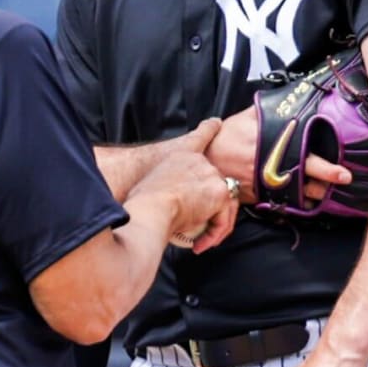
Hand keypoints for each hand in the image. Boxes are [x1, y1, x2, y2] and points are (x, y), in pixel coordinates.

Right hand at [130, 127, 238, 253]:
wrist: (152, 208)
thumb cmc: (142, 202)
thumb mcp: (151, 187)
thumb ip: (165, 189)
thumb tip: (163, 206)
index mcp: (180, 155)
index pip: (200, 137)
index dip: (210, 129)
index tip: (217, 122)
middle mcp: (199, 161)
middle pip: (217, 182)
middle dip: (213, 208)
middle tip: (202, 227)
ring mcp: (211, 175)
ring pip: (225, 202)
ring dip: (215, 225)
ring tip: (201, 240)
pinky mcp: (220, 192)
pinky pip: (224, 218)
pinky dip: (215, 233)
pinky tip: (202, 243)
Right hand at [206, 105, 351, 204]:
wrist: (206, 158)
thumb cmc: (229, 134)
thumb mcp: (249, 117)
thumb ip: (270, 111)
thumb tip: (292, 98)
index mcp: (275, 148)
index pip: (307, 159)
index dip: (327, 168)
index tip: (343, 173)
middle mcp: (274, 169)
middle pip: (306, 181)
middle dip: (328, 183)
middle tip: (345, 181)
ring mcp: (267, 186)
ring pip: (298, 196)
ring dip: (315, 194)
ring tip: (330, 192)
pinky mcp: (259, 197)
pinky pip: (283, 203)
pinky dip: (297, 203)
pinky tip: (308, 201)